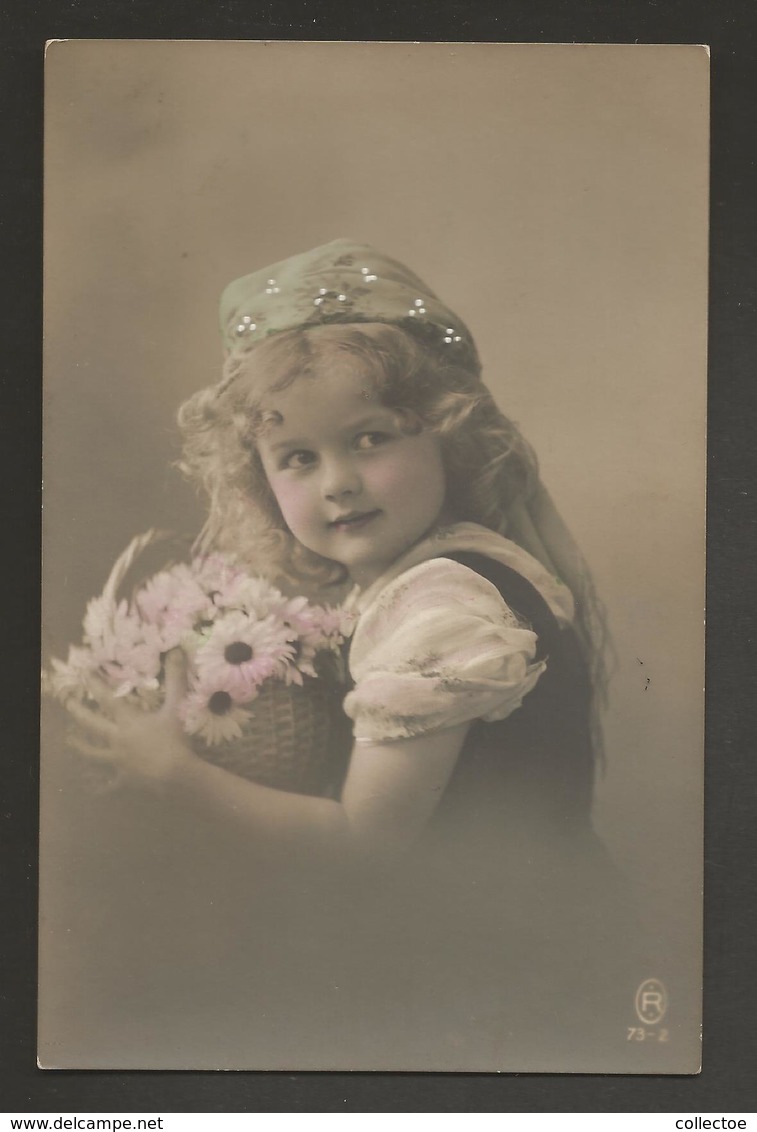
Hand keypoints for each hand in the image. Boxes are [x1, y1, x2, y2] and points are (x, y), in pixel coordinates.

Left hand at [65, 650, 195, 790]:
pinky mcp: (122, 778)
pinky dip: (101, 785)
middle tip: (67, 702)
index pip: (107, 698)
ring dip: (80, 745)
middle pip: (92, 724)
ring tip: (70, 740)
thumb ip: (175, 680)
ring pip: (93, 752)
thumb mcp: (176, 707)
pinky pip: (108, 783)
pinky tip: (94, 787)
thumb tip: (176, 652)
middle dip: (78, 712)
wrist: (175, 775)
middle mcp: (117, 738)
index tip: (85, 673)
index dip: (95, 684)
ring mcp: (117, 760)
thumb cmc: (174, 740)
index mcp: (128, 720)